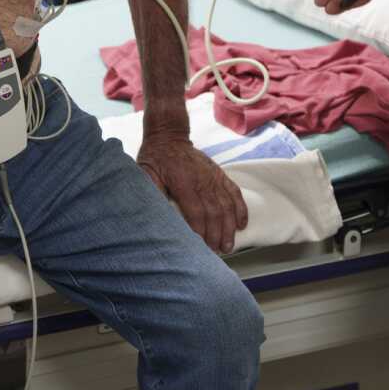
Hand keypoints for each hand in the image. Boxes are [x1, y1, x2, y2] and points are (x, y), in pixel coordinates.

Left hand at [137, 135, 247, 253]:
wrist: (169, 136)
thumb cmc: (155, 157)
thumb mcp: (146, 173)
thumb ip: (151, 192)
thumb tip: (153, 214)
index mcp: (184, 183)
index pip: (195, 212)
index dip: (200, 231)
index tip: (200, 247)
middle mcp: (202, 181)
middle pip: (214, 213)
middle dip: (216, 235)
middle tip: (217, 253)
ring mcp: (214, 178)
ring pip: (227, 206)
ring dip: (229, 228)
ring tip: (228, 245)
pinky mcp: (220, 175)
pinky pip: (235, 193)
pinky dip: (240, 209)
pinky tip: (242, 224)